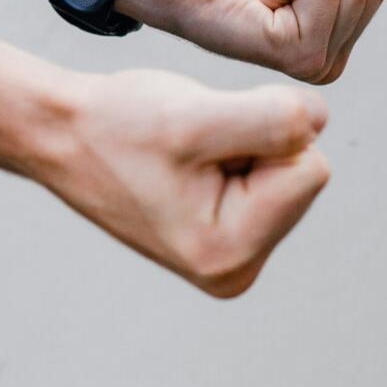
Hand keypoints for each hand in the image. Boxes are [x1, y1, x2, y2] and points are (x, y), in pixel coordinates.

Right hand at [28, 69, 332, 297]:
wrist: (65, 134)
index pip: (311, 170)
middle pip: (304, 173)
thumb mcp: (196, 116)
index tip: (202, 140)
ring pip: (288, 169)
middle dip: (256, 142)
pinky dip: (237, 150)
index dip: (264, 134)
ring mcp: (235, 257)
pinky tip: (189, 159)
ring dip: (245, 143)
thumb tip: (320, 122)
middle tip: (191, 146)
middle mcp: (237, 269)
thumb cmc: (119, 124)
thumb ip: (275, 120)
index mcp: (231, 255)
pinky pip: (270, 173)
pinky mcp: (231, 236)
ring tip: (186, 152)